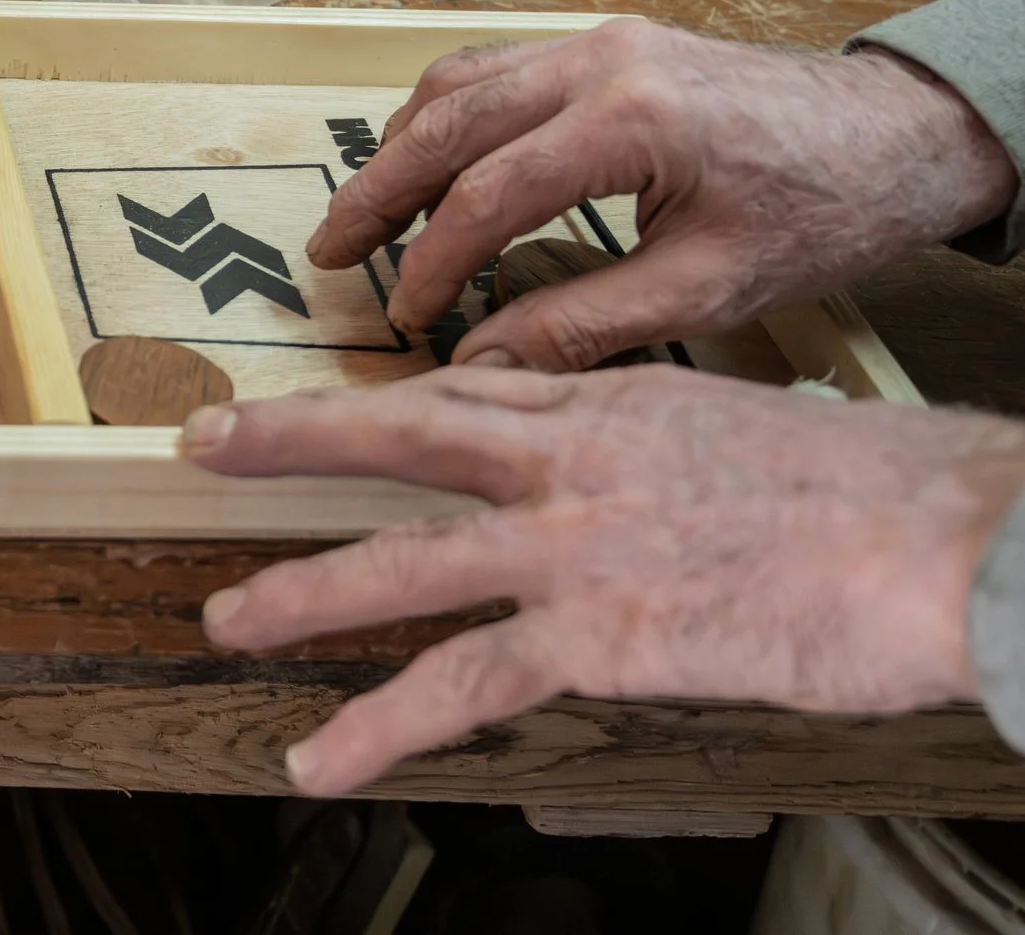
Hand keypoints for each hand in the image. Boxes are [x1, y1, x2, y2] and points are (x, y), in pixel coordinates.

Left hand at [183, 366, 1024, 796]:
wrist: (952, 536)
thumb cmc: (882, 495)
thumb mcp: (747, 435)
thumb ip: (662, 452)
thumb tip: (639, 477)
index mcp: (614, 405)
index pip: (466, 388)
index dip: (378, 391)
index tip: (314, 394)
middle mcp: (574, 457)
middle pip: (400, 432)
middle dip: (289, 436)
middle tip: (198, 442)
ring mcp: (575, 543)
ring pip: (401, 561)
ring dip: (302, 591)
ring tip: (224, 617)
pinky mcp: (600, 635)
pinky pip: (461, 684)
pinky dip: (379, 726)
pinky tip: (322, 760)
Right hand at [309, 20, 1017, 369]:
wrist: (901, 134)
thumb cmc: (825, 210)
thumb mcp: (709, 287)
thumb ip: (584, 323)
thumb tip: (482, 362)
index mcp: (632, 120)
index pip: (489, 193)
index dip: (432, 262)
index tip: (407, 315)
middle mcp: (603, 61)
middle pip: (447, 120)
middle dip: (379, 191)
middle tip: (330, 252)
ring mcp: (602, 40)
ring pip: (459, 81)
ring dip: (403, 147)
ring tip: (368, 215)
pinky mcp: (609, 42)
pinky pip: (495, 69)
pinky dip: (446, 118)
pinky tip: (432, 167)